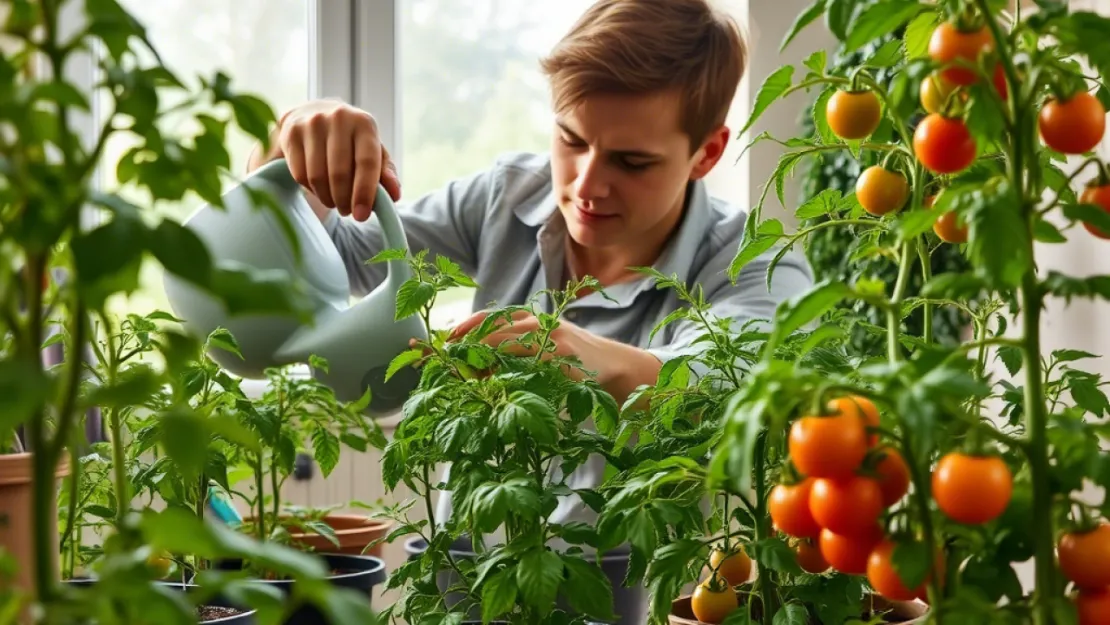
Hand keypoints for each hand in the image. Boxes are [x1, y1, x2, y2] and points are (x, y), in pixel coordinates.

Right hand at [275, 99, 401, 221]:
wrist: (313, 114)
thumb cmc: (350, 141)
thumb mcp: (372, 151)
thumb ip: (385, 173)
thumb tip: (394, 195)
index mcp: (364, 123)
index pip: (366, 162)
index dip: (364, 192)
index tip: (361, 216)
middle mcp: (338, 118)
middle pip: (339, 173)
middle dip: (344, 200)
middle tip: (348, 211)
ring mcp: (311, 124)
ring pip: (317, 176)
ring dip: (327, 198)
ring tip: (334, 201)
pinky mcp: (290, 133)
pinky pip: (300, 174)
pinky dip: (310, 189)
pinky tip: (318, 188)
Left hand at [447, 310, 593, 379]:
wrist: (612, 366)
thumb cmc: (573, 361)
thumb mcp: (544, 348)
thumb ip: (516, 351)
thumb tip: (477, 368)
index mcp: (531, 319)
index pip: (491, 317)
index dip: (466, 326)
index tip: (446, 339)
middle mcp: (538, 322)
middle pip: (492, 327)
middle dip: (466, 343)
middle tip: (448, 360)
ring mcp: (548, 336)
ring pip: (503, 340)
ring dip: (480, 356)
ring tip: (465, 372)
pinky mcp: (558, 354)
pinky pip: (524, 360)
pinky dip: (505, 370)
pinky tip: (493, 381)